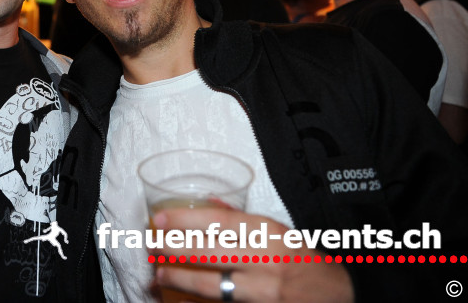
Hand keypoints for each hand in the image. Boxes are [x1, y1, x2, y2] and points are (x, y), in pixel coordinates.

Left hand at [152, 207, 353, 301]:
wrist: (342, 298)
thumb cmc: (306, 263)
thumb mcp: (279, 233)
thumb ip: (243, 219)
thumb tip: (209, 201)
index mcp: (271, 235)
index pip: (222, 223)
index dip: (187, 221)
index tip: (161, 220)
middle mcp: (268, 263)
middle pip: (212, 253)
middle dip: (176, 249)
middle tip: (152, 245)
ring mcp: (266, 293)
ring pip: (213, 285)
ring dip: (181, 279)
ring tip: (159, 274)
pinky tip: (181, 301)